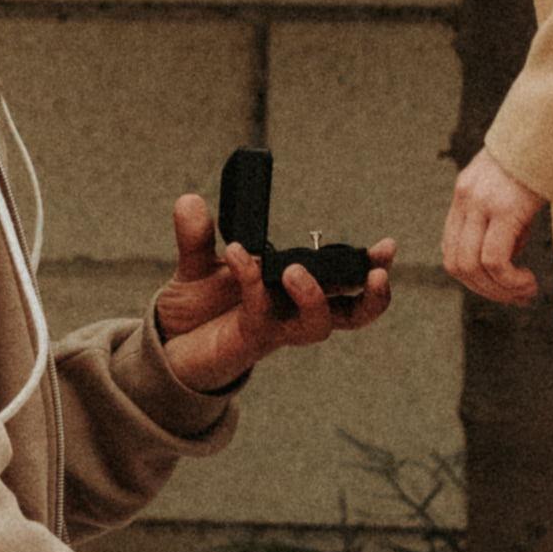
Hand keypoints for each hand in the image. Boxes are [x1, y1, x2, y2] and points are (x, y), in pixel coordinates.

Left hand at [153, 188, 398, 390]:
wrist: (166, 350)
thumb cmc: (196, 312)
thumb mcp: (196, 267)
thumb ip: (197, 237)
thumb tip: (189, 200)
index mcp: (295, 290)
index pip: (344, 282)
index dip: (369, 267)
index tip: (387, 247)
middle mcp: (293, 312)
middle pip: (351, 315)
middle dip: (371, 298)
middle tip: (377, 275)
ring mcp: (275, 329)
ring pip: (316, 325)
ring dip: (314, 297)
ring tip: (294, 271)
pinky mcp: (250, 339)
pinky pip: (261, 311)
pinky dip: (251, 279)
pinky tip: (236, 254)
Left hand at [437, 148, 548, 306]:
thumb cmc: (543, 158)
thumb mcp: (513, 189)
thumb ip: (503, 221)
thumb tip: (507, 262)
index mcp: (464, 193)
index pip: (451, 249)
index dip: (473, 278)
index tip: (502, 287)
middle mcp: (466, 197)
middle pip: (457, 264)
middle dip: (486, 291)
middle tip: (517, 297)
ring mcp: (482, 202)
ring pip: (473, 266)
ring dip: (500, 290)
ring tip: (526, 292)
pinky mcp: (505, 208)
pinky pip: (494, 260)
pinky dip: (509, 281)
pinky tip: (528, 281)